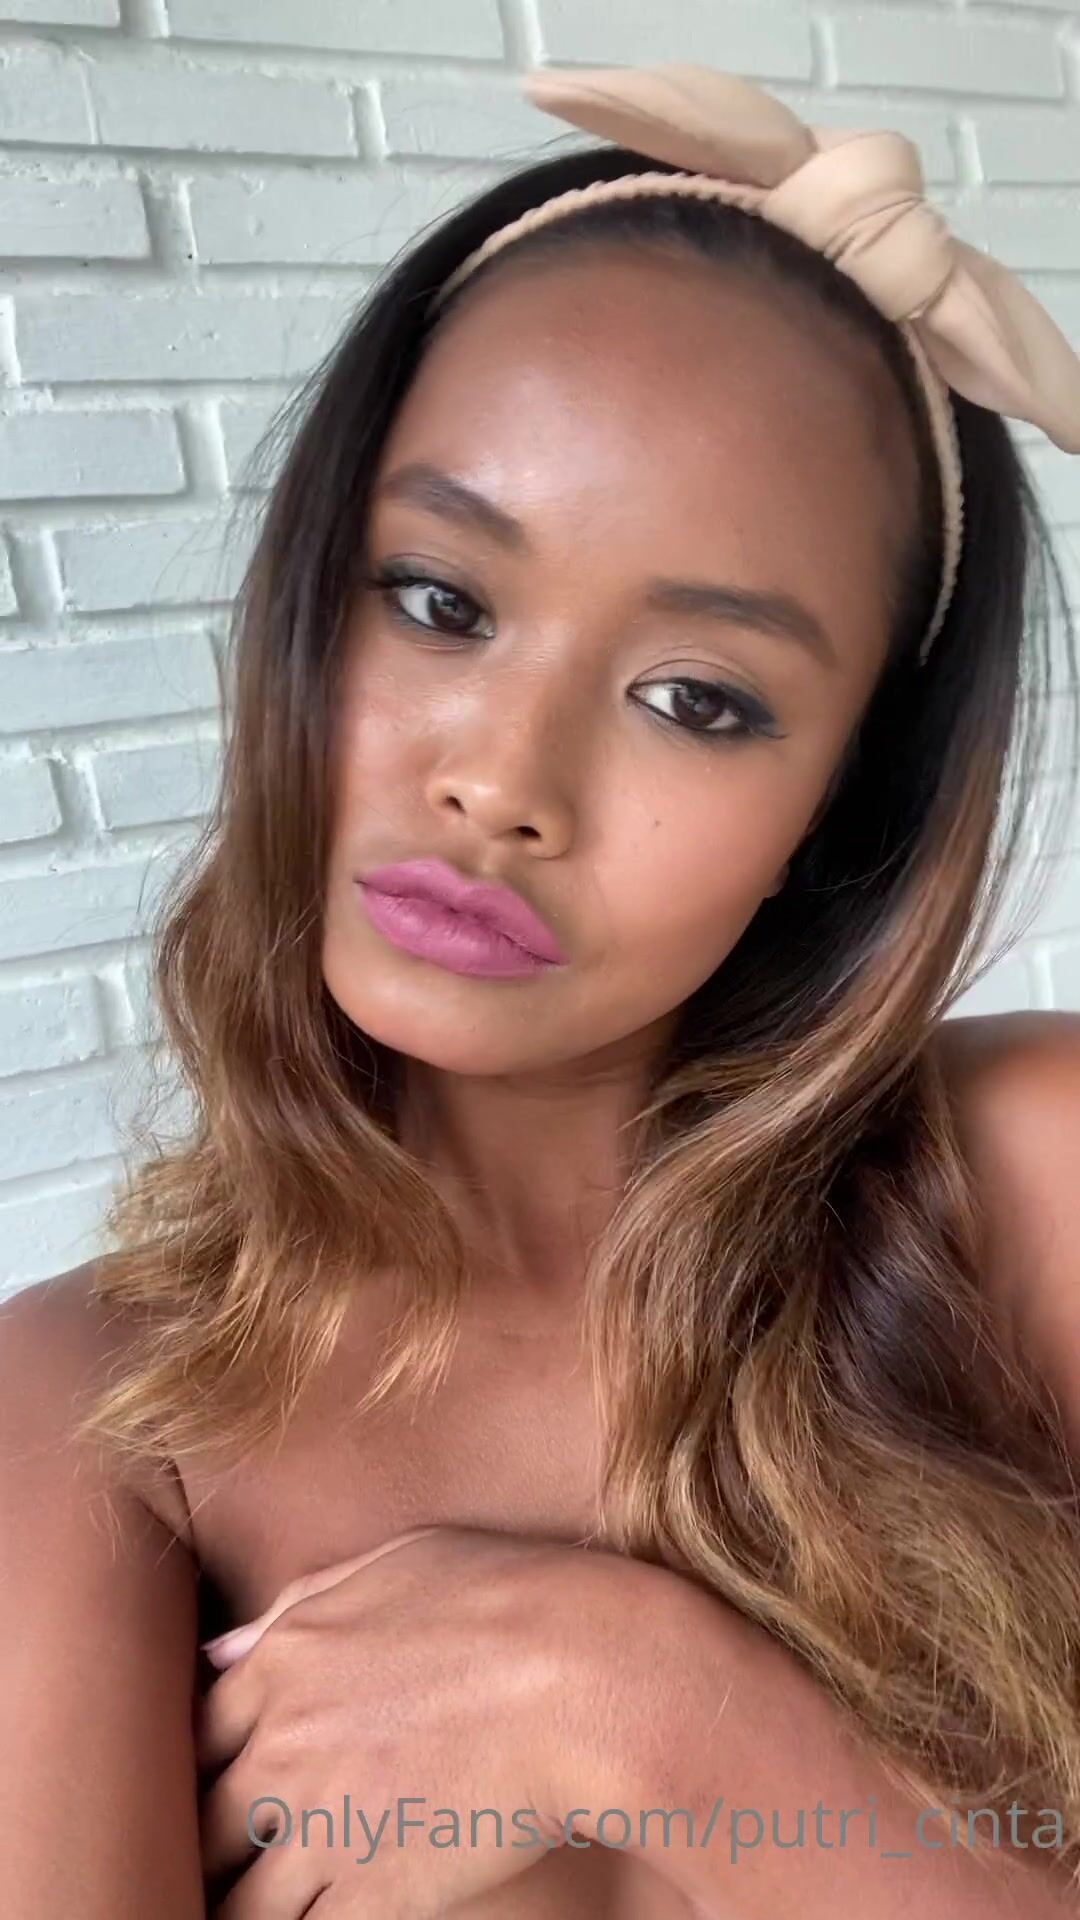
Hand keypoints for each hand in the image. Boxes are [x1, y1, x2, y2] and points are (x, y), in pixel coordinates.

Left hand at [196, 1524, 633, 1917]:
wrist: (588, 1679)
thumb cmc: (511, 1601)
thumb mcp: (399, 1562)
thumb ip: (303, 1603)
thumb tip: (227, 1647)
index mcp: (283, 1662)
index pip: (196, 1736)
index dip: (205, 1766)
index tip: (230, 1782)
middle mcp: (282, 1749)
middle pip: (198, 1827)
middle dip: (210, 1848)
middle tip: (235, 1859)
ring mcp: (320, 1829)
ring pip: (236, 1903)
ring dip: (246, 1906)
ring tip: (268, 1905)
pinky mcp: (371, 1895)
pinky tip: (324, 1919)